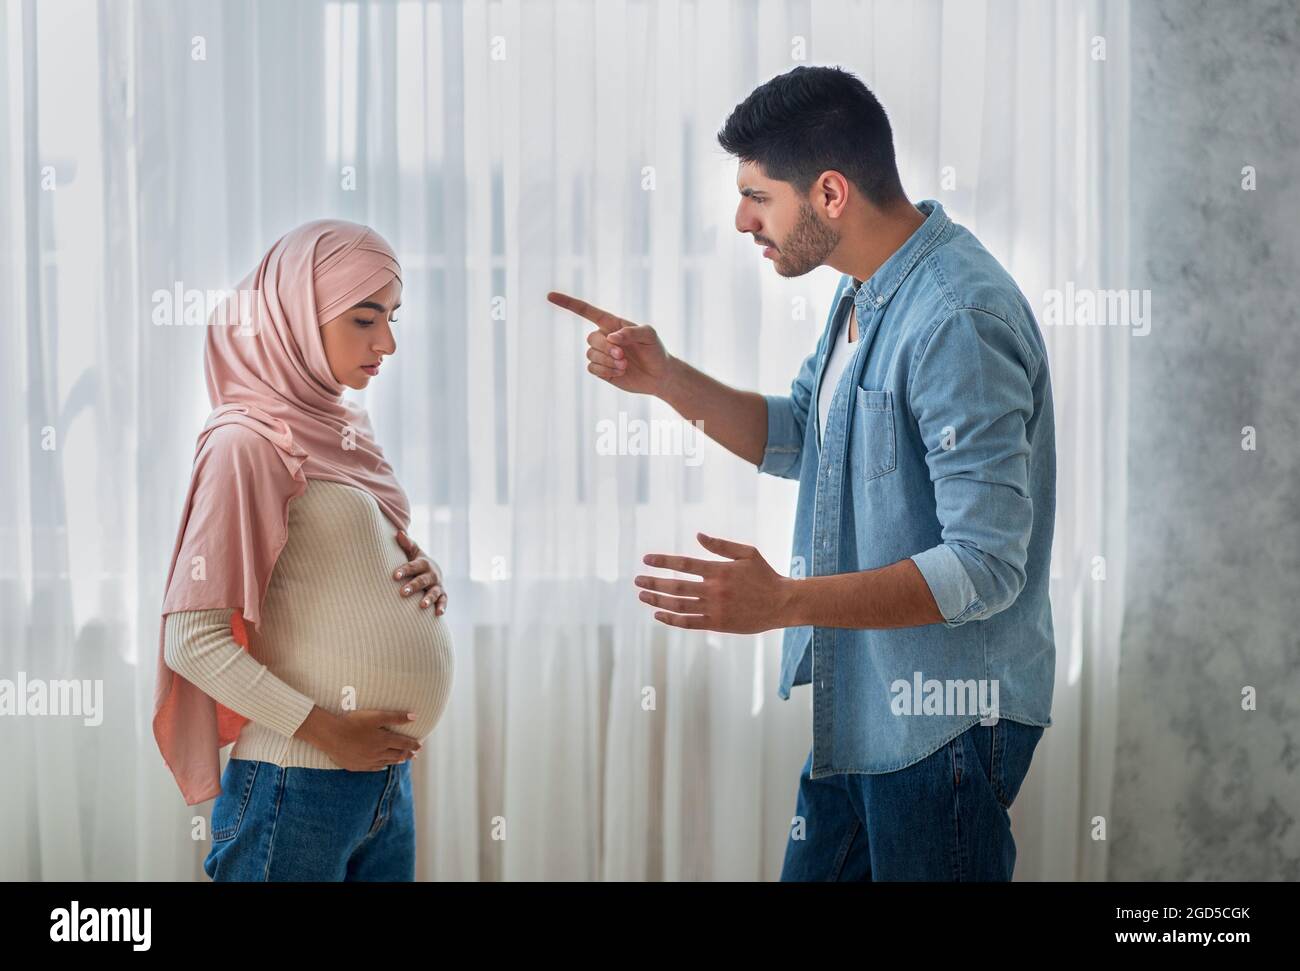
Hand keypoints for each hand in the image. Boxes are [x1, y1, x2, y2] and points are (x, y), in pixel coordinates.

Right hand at [297, 706, 421, 770]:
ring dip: (397, 760)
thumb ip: (396, 717)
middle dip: (408, 754)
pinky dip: (381, 766)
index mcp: (384, 740)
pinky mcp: (357, 766)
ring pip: (386, 762)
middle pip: (397, 755)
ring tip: (403, 759)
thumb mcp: (376, 716)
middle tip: (415, 754)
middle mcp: (378, 753)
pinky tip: (383, 766)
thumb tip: (415, 717)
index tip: (420, 745)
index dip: (414, 744)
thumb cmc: (353, 722)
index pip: (404, 744)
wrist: (330, 735)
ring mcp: (367, 761)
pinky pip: (373, 768)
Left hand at [393, 530, 446, 614]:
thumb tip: (399, 532)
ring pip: (434, 592)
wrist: (432, 571)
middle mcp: (432, 574)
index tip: (395, 576)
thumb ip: (407, 544)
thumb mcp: (413, 552)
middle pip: (423, 580)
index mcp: (423, 563)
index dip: (405, 570)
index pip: (413, 566)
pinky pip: (443, 600)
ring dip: (429, 598)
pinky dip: (442, 606)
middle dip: (413, 586)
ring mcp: (438, 585)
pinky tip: (438, 613)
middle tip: (403, 592)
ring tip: (422, 605)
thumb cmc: (417, 562)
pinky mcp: (442, 594)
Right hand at [547, 290, 673, 396]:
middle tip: (623, 355)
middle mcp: (604, 337)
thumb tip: (612, 337)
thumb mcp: (649, 335)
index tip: (550, 296)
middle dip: (606, 348)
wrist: (659, 375)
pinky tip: (619, 372)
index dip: (568, 303)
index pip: (586, 311)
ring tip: (624, 365)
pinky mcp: (601, 370)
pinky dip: (605, 371)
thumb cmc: (655, 350)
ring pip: (590, 355)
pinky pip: (592, 368)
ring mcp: (601, 354)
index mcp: (611, 323)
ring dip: (607, 361)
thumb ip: (631, 332)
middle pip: (591, 339)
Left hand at [634, 533, 793, 633]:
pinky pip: (689, 623)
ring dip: (657, 601)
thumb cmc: (766, 575)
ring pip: (678, 606)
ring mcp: (714, 609)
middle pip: (675, 586)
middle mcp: (714, 590)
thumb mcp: (747, 553)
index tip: (647, 560)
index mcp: (719, 570)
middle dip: (653, 583)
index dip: (663, 561)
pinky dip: (671, 619)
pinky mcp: (717, 624)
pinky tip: (659, 615)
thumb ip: (721, 545)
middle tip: (637, 581)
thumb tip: (698, 535)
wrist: (783, 603)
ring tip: (643, 596)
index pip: (684, 564)